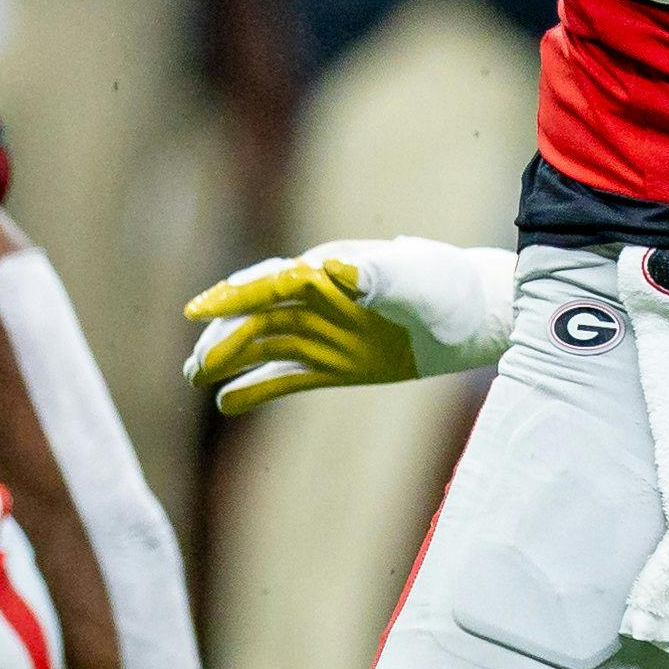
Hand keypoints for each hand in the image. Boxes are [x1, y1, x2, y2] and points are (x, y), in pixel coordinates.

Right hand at [181, 236, 517, 409]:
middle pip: (257, 318)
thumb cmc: (444, 287)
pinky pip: (287, 377)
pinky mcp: (335, 365)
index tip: (199, 310)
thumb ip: (374, 275)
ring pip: (264, 347)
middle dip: (224, 337)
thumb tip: (331, 267)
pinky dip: (257, 389)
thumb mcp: (413, 278)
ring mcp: (323, 334)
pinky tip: (227, 402)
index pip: (270, 283)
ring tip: (196, 379)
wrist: (473, 318)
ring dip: (230, 361)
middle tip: (194, 365)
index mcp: (327, 271)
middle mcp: (316, 300)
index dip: (234, 296)